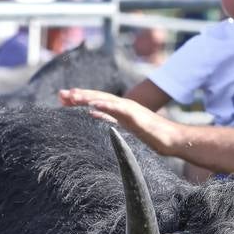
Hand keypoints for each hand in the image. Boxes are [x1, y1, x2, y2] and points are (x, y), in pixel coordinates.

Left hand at [58, 88, 175, 152]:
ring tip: (72, 96)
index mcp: (120, 109)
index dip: (80, 99)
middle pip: (98, 97)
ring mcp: (130, 110)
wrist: (172, 139)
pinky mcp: (136, 116)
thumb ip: (109, 118)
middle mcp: (123, 106)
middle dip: (79, 95)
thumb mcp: (125, 127)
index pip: (97, 101)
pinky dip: (106, 105)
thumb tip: (92, 114)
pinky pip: (118, 109)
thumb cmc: (152, 135)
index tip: (63, 99)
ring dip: (88, 97)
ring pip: (105, 100)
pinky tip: (93, 105)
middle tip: (60, 94)